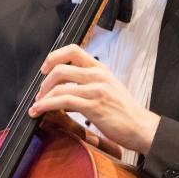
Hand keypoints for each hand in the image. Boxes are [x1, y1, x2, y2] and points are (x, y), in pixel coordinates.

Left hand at [28, 44, 160, 153]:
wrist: (142, 127)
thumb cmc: (124, 111)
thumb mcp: (108, 88)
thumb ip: (88, 84)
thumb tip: (65, 90)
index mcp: (100, 69)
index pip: (73, 50)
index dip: (54, 56)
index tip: (45, 68)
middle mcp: (97, 76)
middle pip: (60, 69)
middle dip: (44, 82)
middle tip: (39, 94)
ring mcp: (95, 90)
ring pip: (59, 86)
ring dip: (42, 96)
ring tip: (36, 106)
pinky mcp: (93, 106)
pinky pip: (63, 102)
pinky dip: (46, 106)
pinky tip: (40, 110)